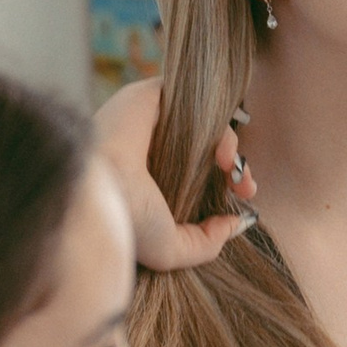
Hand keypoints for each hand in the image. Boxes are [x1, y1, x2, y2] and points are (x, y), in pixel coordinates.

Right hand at [91, 78, 254, 271]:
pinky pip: (195, 101)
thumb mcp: (172, 249)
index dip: (226, 183)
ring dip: (230, 146)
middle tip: (245, 187)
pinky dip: (219, 125)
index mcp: (148, 180)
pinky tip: (223, 154)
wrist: (100, 190)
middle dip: (234, 168)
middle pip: (204, 147)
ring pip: (203, 124)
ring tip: (233, 171)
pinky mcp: (149, 97)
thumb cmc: (128, 221)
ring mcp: (147, 121)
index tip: (243, 200)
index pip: (196, 172)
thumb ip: (206, 242)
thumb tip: (235, 225)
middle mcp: (147, 148)